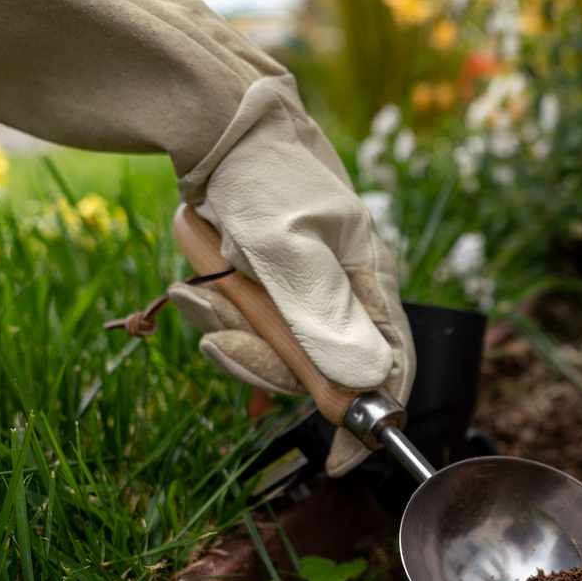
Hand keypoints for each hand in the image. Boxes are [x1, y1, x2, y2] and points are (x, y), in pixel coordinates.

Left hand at [170, 76, 413, 475]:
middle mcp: (342, 292)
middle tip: (221, 341)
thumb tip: (368, 381)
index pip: (388, 366)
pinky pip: (245, 327)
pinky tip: (193, 296)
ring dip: (228, 329)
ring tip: (198, 286)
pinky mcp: (265, 284)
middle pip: (318, 367)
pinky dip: (217, 319)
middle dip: (264, 362)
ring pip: (272, 348)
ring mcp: (302, 290)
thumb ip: (324, 317)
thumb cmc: (259, 175)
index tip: (342, 461)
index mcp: (368, 281)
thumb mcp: (288, 248)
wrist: (211, 119)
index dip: (369, 417)